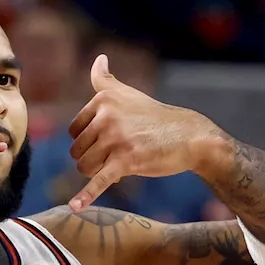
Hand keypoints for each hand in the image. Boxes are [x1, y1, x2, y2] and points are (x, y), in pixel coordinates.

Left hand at [66, 54, 217, 210]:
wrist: (190, 136)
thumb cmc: (155, 118)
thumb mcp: (128, 94)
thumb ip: (106, 79)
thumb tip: (99, 58)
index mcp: (103, 100)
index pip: (74, 131)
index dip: (90, 142)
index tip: (111, 140)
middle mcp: (106, 116)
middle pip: (77, 151)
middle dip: (93, 159)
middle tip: (118, 155)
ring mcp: (116, 139)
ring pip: (85, 167)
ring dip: (98, 172)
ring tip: (119, 165)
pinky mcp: (126, 161)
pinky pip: (100, 181)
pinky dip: (86, 196)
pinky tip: (74, 207)